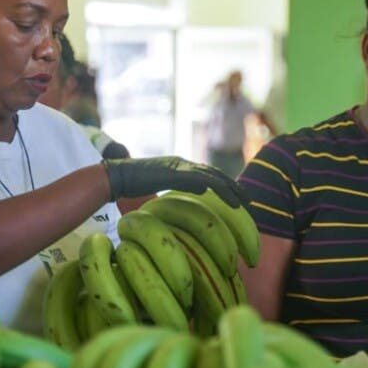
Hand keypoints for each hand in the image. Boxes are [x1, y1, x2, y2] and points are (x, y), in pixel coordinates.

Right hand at [103, 156, 249, 207]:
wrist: (117, 177)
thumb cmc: (136, 185)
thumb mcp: (165, 187)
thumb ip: (184, 186)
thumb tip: (203, 190)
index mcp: (183, 167)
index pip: (211, 176)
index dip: (228, 187)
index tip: (241, 200)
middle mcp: (184, 163)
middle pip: (216, 174)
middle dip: (234, 188)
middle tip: (250, 203)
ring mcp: (178, 166)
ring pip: (211, 177)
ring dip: (229, 190)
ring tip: (242, 204)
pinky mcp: (172, 171)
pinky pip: (198, 179)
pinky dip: (212, 186)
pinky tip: (224, 197)